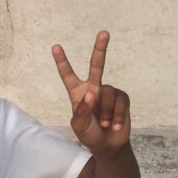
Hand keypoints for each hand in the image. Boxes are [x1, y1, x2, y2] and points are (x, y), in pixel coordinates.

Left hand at [52, 31, 130, 157]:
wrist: (107, 144)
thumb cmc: (89, 134)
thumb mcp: (79, 126)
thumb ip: (83, 110)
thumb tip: (92, 92)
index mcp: (77, 94)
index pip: (68, 76)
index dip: (62, 62)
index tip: (55, 47)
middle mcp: (93, 89)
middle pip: (97, 66)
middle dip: (100, 49)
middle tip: (104, 33)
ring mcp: (108, 92)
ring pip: (108, 94)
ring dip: (106, 113)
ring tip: (104, 124)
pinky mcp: (121, 98)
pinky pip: (120, 101)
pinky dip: (116, 115)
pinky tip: (114, 125)